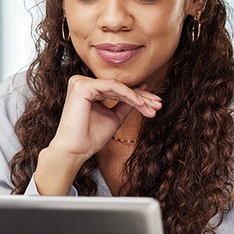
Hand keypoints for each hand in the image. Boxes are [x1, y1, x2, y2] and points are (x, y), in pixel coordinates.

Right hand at [34, 75, 161, 194]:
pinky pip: (112, 87)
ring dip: (138, 97)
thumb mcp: (114, 117)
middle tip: (158, 105)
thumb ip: (125, 104)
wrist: (75, 150)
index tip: (154, 104)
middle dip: (141, 97)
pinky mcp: (82, 86)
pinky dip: (128, 95)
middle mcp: (81, 83)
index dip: (137, 96)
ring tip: (152, 107)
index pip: (116, 89)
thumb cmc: (90, 137)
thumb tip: (142, 92)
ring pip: (117, 86)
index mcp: (87, 89)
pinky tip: (140, 104)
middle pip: (118, 86)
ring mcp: (80, 82)